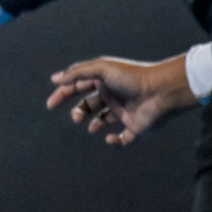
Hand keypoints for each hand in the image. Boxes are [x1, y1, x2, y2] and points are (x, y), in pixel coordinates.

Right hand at [47, 53, 197, 145]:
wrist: (161, 91)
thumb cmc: (131, 77)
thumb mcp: (100, 68)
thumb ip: (76, 73)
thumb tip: (55, 79)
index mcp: (103, 81)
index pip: (77, 86)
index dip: (62, 94)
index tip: (51, 105)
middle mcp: (112, 95)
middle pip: (88, 104)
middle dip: (78, 110)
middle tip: (76, 117)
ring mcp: (123, 112)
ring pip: (102, 120)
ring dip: (93, 124)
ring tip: (91, 126)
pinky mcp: (135, 127)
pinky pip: (123, 139)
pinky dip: (115, 143)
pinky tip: (109, 139)